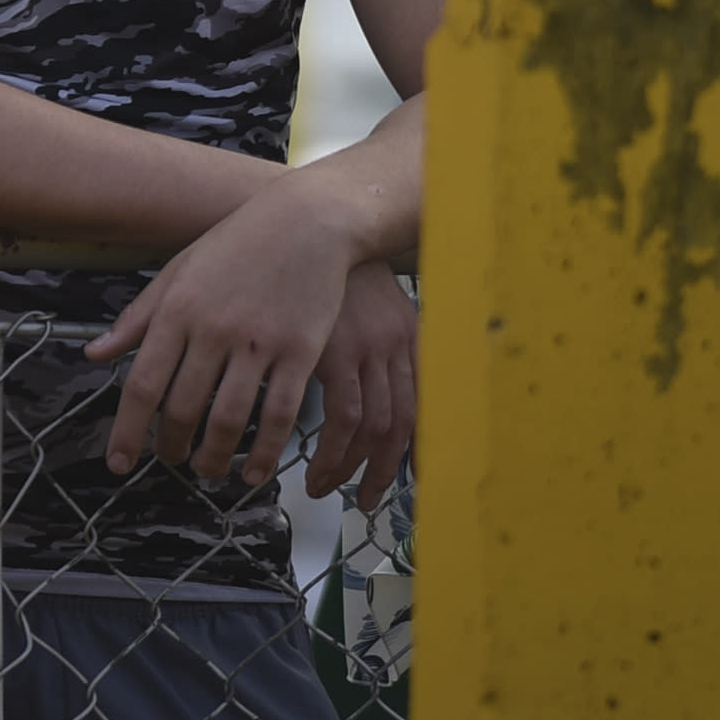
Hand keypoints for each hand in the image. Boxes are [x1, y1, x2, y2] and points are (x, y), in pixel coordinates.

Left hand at [88, 176, 364, 487]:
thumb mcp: (178, 270)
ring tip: (208, 471)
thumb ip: (137, 317)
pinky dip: (265, 451)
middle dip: (172, 448)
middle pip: (182, 409)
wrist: (308, 220)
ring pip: (228, 420)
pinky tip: (256, 471)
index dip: (128, 431)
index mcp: (177, 310)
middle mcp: (212, 329)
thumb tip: (94, 353)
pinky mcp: (300, 351)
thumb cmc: (239, 244)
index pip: (142, 384)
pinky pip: (278, 414)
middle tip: (171, 461)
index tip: (119, 462)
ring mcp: (258, 343)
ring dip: (214, 458)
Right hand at [302, 261, 416, 510]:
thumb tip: (367, 378)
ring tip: (326, 488)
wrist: (296, 221)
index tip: (411, 478)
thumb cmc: (320, 261)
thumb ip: (374, 335)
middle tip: (368, 498)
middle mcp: (395, 342)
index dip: (418, 447)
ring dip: (351, 469)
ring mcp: (366, 349)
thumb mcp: (361, 295)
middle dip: (385, 470)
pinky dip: (332, 454)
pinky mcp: (332, 352)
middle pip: (403, 424)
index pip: (423, 402)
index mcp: (407, 330)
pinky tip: (312, 467)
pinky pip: (342, 421)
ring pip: (373, 430)